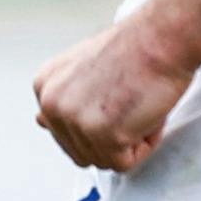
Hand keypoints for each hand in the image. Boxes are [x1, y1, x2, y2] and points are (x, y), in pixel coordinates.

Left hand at [34, 7, 195, 172]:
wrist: (160, 37)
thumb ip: (63, 98)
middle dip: (111, 136)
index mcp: (44, 88)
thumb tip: (40, 121)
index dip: (97, 123)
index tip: (113, 99)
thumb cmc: (134, 49)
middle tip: (128, 102)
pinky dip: (144, 143)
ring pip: (104, 161)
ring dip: (129, 140)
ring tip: (136, 104)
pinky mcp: (103, 136)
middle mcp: (51, 105)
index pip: (64, 134)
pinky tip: (146, 112)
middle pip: (82, 153)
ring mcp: (74, 122)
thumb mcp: (81, 68)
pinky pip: (126, 163)